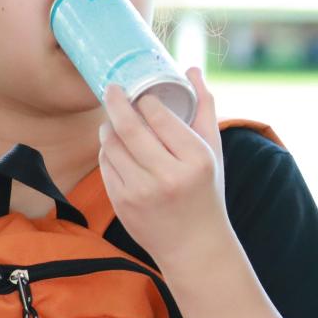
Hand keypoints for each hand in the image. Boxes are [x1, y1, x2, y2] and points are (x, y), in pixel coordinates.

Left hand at [96, 68, 231, 267]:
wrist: (194, 246)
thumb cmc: (206, 193)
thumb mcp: (213, 152)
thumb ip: (204, 109)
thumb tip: (193, 70)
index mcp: (195, 160)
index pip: (160, 117)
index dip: (146, 100)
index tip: (142, 94)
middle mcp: (168, 176)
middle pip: (129, 128)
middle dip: (116, 103)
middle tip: (111, 88)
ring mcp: (141, 192)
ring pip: (111, 145)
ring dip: (109, 127)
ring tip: (114, 120)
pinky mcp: (122, 203)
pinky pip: (105, 165)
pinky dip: (107, 151)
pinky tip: (115, 147)